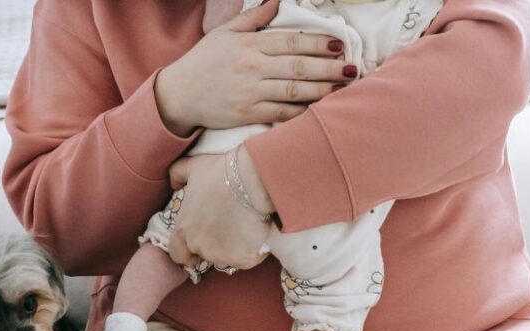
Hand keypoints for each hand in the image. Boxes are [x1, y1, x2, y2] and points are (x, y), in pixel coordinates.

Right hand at [155, 0, 353, 135]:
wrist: (178, 95)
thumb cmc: (202, 62)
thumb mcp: (224, 33)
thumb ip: (254, 17)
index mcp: (250, 45)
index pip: (292, 42)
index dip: (319, 44)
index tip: (339, 46)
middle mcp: (252, 68)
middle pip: (299, 67)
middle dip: (328, 68)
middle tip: (351, 69)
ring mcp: (250, 92)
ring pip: (294, 90)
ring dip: (321, 90)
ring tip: (341, 88)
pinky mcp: (247, 114)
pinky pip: (281, 113)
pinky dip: (301, 112)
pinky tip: (318, 110)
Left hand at [167, 153, 272, 270]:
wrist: (252, 179)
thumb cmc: (221, 173)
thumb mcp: (193, 168)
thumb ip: (177, 175)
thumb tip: (173, 184)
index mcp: (183, 230)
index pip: (178, 254)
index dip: (188, 251)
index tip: (200, 241)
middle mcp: (199, 247)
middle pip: (204, 255)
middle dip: (214, 245)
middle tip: (227, 227)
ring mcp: (222, 255)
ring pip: (227, 258)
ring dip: (233, 248)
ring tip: (243, 227)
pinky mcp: (243, 259)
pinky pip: (247, 259)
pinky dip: (252, 250)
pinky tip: (257, 232)